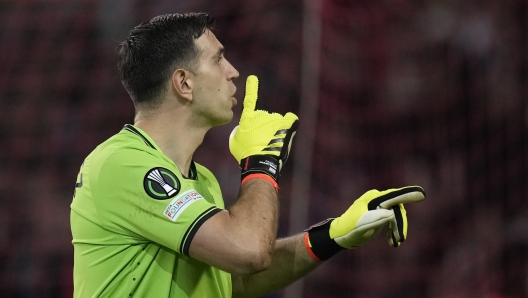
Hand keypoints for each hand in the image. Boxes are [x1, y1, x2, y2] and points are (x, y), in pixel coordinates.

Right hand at [229, 75, 298, 182]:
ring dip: (274, 130)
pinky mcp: (286, 126)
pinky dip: (290, 121)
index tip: (253, 78)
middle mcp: (262, 114)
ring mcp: (275, 120)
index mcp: (248, 117)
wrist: (258, 162)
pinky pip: (291, 119)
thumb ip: (240, 131)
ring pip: (276, 122)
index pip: (250, 99)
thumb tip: (246, 131)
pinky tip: (290, 124)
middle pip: (264, 118)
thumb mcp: (235, 141)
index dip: (252, 88)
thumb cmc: (245, 153)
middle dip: (263, 128)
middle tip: (260, 142)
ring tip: (270, 144)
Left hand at [304, 186, 425, 260]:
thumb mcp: (362, 226)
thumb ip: (376, 219)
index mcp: (372, 198)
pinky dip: (394, 229)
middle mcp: (376, 198)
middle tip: (400, 239)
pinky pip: (392, 218)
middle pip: (397, 208)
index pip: (393, 195)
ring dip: (398, 228)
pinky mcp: (378, 212)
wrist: (340, 236)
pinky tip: (393, 241)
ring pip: (396, 214)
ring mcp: (377, 205)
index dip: (408, 194)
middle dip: (401, 223)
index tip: (423, 194)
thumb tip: (392, 213)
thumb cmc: (349, 230)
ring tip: (396, 242)